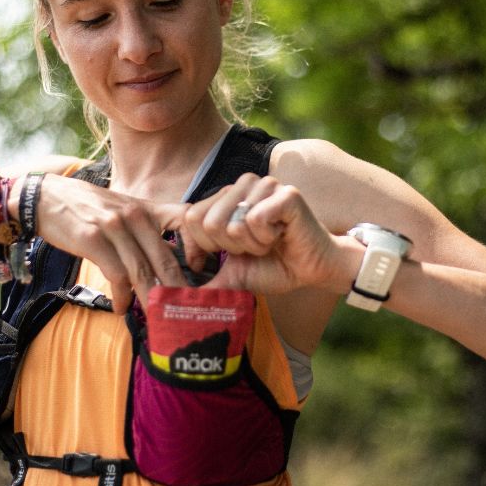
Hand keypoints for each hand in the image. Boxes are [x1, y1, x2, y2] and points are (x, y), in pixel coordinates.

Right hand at [28, 174, 188, 312]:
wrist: (46, 197)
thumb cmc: (88, 208)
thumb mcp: (123, 210)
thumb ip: (149, 231)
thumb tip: (175, 256)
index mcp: (146, 208)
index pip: (185, 218)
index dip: (197, 246)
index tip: (197, 271)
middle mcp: (134, 215)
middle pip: (165, 257)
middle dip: (176, 290)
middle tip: (183, 314)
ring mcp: (114, 227)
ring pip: (142, 271)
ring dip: (150, 300)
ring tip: (155, 319)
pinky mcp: (92, 239)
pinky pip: (116, 275)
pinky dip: (121, 296)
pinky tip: (121, 308)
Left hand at [180, 174, 342, 294]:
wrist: (313, 269)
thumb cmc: (273, 267)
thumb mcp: (232, 274)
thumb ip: (204, 280)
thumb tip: (172, 301)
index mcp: (226, 196)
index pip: (191, 217)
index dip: (206, 246)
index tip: (231, 254)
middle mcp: (243, 184)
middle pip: (209, 222)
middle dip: (232, 248)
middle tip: (256, 247)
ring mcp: (265, 185)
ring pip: (233, 223)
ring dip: (252, 245)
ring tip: (270, 241)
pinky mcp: (286, 194)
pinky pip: (256, 220)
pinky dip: (268, 238)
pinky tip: (282, 235)